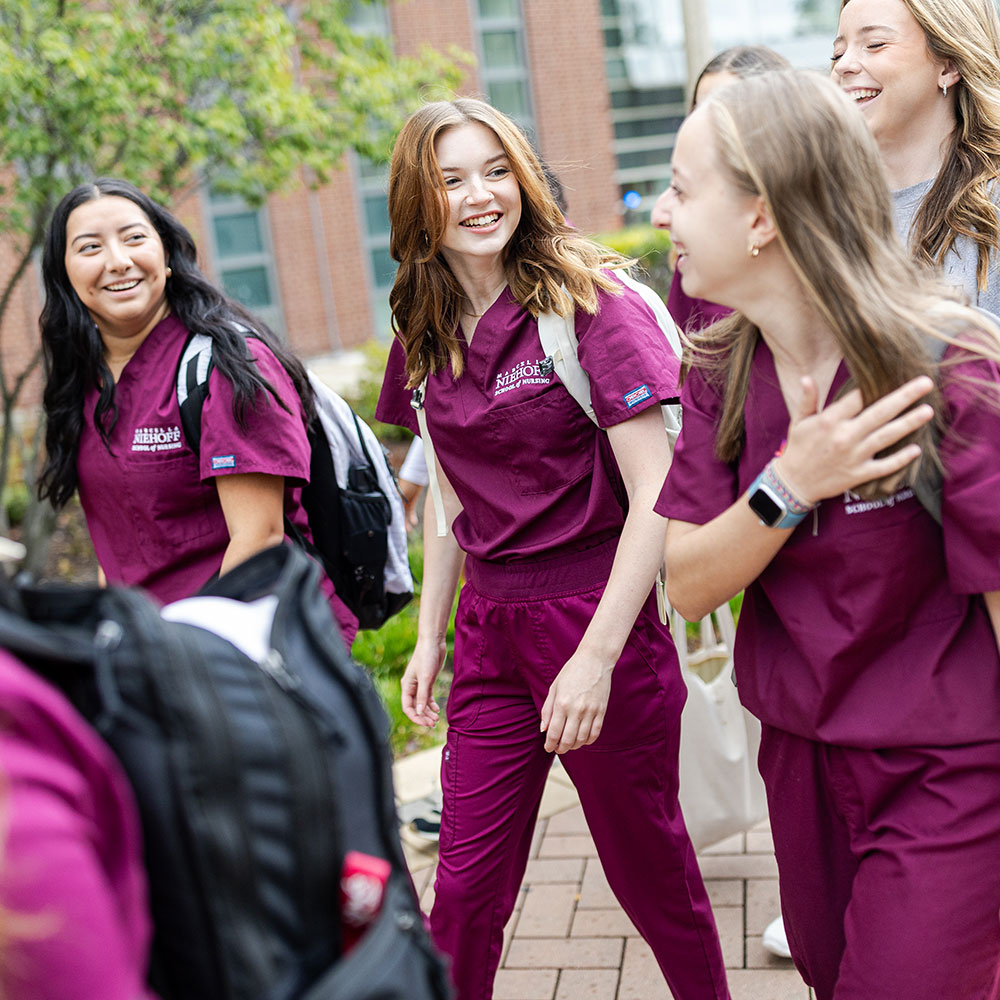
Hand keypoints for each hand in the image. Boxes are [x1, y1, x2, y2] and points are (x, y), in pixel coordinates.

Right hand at [400, 637, 444, 726]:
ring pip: (422, 703)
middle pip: (415, 707)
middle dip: (423, 717)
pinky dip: (431, 704)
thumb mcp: (425, 678)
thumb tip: (419, 712)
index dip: (415, 717)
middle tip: (433, 724)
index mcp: (406, 686)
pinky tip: (437, 709)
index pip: (407, 707)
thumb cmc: (426, 657)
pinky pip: (427, 697)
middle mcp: (412, 687)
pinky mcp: (428, 681)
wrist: (433, 642)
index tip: (425, 724)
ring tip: (436, 719)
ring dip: (428, 712)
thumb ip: (422, 695)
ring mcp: (420, 684)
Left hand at [540, 651, 613, 753]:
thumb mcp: (554, 687)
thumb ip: (547, 709)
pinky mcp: (601, 711)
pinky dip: (588, 741)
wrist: (595, 661)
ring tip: (568, 744)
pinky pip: (595, 733)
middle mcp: (576, 710)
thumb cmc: (571, 672)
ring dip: (574, 746)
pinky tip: (582, 740)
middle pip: (567, 740)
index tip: (548, 748)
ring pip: (582, 739)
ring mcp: (591, 711)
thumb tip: (543, 729)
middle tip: (557, 749)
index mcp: (562, 703)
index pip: (554, 732)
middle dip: (560, 748)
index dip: (550, 744)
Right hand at [776, 374, 934, 503]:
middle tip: (926, 383)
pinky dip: (901, 459)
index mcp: (830, 420)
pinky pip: (885, 466)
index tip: (893, 373)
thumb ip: (807, 400)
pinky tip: (917, 449)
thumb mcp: (798, 421)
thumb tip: (806, 378)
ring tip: (928, 411)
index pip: (858, 398)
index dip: (875, 385)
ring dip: (909, 423)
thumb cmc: (798, 449)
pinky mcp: (859, 474)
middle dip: (906, 397)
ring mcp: (854, 456)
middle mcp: (845, 436)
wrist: (794, 484)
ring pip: (887, 436)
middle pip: (881, 413)